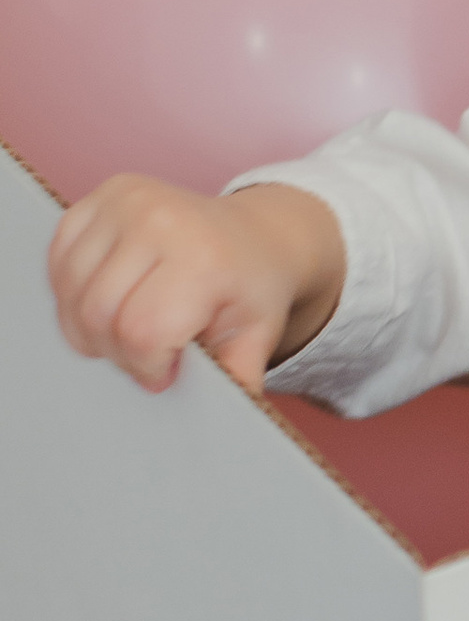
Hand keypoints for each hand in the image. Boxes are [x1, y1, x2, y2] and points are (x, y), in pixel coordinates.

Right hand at [48, 177, 346, 393]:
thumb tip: (224, 423)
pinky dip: (75, 292)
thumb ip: (235, 379)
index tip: (165, 372)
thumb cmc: (251, 288)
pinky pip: (60, 261)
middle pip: (99, 314)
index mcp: (204, 257)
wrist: (255, 235)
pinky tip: (110, 298)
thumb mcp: (256, 337)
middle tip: (147, 354)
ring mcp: (126, 201)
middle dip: (116, 351)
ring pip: (71, 291)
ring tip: (129, 328)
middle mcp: (161, 219)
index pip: (142, 331)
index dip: (146, 366)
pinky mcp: (101, 196)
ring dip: (90, 325)